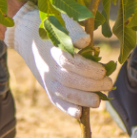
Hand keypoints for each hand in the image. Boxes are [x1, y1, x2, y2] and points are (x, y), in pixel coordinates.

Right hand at [3, 3, 112, 118]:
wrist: (27, 34)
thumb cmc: (52, 27)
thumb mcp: (63, 23)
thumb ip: (74, 32)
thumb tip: (86, 40)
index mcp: (53, 50)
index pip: (71, 62)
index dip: (88, 68)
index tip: (103, 70)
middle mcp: (48, 66)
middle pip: (69, 80)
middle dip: (91, 85)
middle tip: (108, 84)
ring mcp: (46, 78)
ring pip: (63, 93)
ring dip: (82, 99)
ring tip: (98, 101)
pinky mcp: (46, 86)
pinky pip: (55, 100)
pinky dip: (66, 109)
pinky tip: (79, 114)